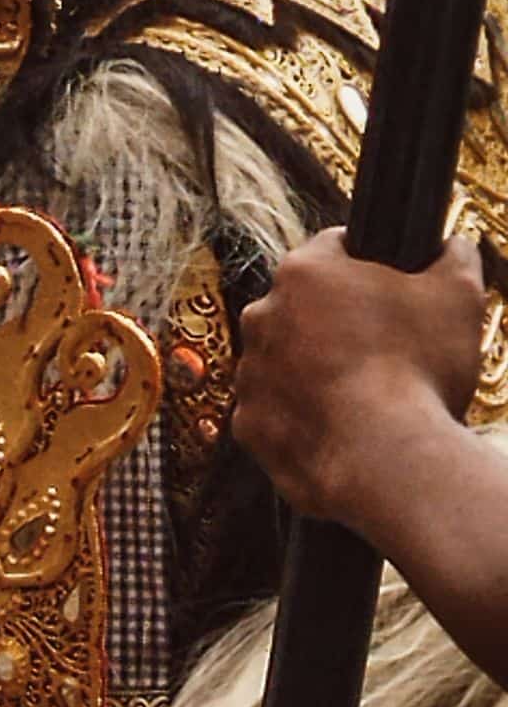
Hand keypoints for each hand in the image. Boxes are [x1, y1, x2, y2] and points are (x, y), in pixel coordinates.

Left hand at [233, 229, 486, 535]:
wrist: (380, 458)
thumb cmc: (417, 370)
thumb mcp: (459, 294)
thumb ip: (453, 256)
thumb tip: (451, 248)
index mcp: (304, 271)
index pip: (335, 249)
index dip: (369, 265)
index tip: (392, 287)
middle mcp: (262, 316)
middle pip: (305, 306)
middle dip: (337, 318)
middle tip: (382, 345)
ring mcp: (249, 373)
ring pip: (285, 359)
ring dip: (315, 368)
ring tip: (363, 391)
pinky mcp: (247, 424)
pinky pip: (276, 410)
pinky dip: (302, 415)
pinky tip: (339, 424)